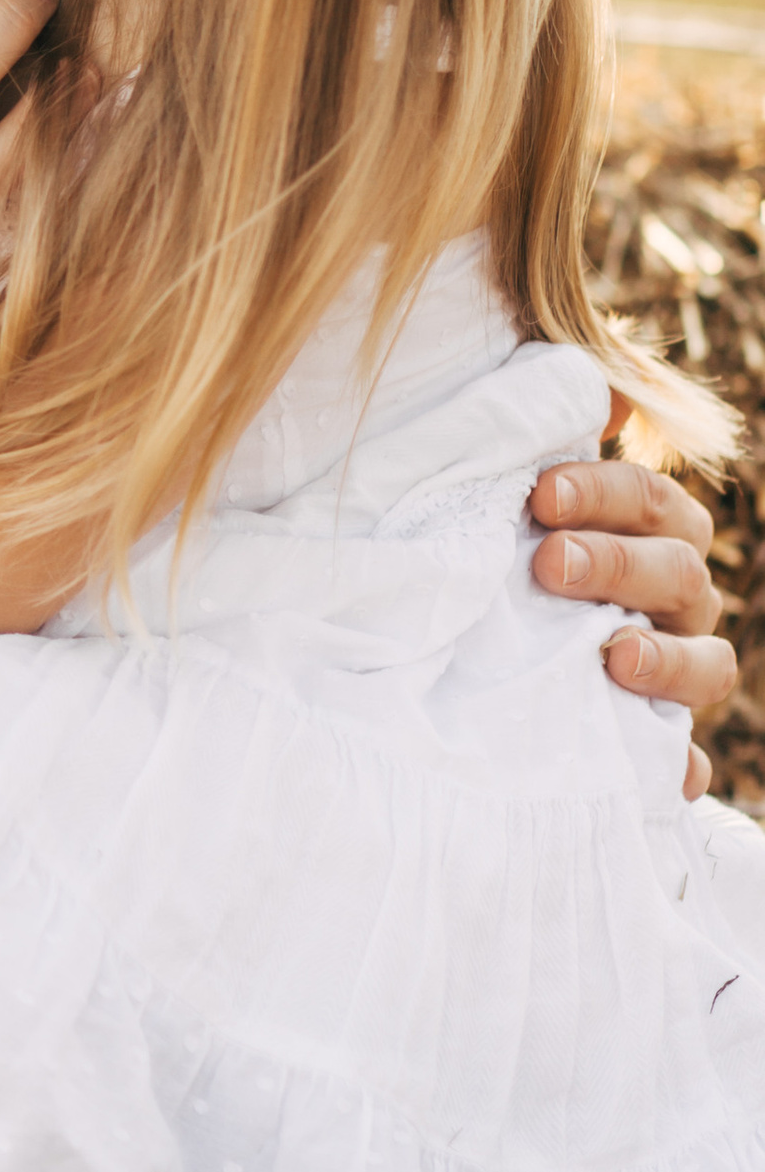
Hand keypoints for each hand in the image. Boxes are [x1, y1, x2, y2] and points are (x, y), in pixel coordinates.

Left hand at [531, 414, 735, 798]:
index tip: (540, 494)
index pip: (652, 500)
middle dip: (617, 563)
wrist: (466, 638)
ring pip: (705, 662)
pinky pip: (680, 760)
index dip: (606, 492)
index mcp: (655, 530)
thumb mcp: (521, 492)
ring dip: (664, 658)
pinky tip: (666, 778)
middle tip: (550, 564)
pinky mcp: (652, 735)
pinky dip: (676, 769)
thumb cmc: (505, 542)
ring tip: (612, 656)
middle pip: (679, 572)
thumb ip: (552, 440)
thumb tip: (601, 393)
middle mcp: (675, 597)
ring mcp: (672, 665)